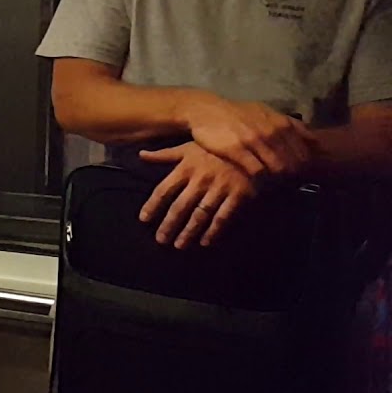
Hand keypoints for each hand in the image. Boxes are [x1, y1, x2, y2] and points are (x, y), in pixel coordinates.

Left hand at [139, 142, 257, 248]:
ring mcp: (220, 188)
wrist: (253, 147)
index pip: (164, 190)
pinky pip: (223, 217)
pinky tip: (205, 242)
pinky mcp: (239, 195)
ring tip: (179, 245)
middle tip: (161, 240)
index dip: (152, 205)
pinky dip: (214, 231)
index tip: (144, 219)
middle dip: (169, 225)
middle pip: (180, 206)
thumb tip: (141, 155)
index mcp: (186, 168)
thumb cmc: (216, 148)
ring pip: (200, 215)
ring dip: (189, 232)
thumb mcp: (189, 147)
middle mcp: (201, 180)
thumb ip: (165, 154)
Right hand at [181, 94, 313, 178]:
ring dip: (279, 181)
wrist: (206, 110)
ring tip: (275, 187)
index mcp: (282, 123)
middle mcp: (271, 131)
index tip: (299, 176)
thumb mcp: (266, 112)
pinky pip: (257, 172)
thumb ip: (288, 124)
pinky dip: (262, 181)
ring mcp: (254, 141)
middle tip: (288, 185)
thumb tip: (311, 137)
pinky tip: (259, 183)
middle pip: (293, 163)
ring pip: (278, 169)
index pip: (304, 152)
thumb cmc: (237, 113)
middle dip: (293, 177)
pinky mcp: (237, 150)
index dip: (304, 168)